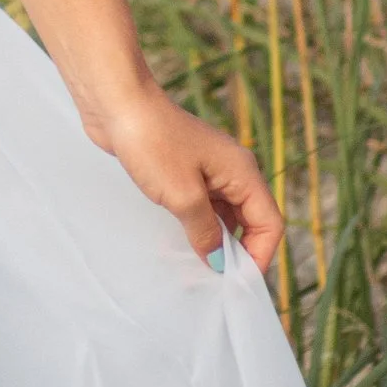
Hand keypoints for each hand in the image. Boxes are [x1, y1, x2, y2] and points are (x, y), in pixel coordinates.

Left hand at [88, 82, 284, 268]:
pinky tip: (181, 241)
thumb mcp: (182, 196)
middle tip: (215, 281)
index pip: (270, 223)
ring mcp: (208, 168)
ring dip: (216, 239)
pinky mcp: (185, 168)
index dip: (260, 255)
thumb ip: (205, 231)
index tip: (236, 283)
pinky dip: (198, 225)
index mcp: (243, 172)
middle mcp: (232, 170)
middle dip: (239, 251)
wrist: (116, 103)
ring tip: (198, 268)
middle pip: (251, 220)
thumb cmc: (152, 143)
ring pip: (225, 214)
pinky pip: (203, 204)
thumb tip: (219, 261)